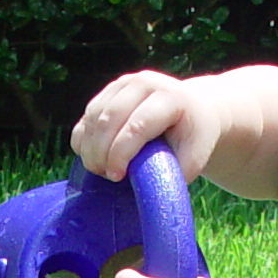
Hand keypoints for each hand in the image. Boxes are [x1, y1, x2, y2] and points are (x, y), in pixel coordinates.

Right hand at [71, 70, 225, 181]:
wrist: (193, 109)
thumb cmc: (192, 139)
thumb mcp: (192, 158)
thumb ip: (170, 174)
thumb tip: (147, 194)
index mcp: (169, 97)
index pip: (137, 126)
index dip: (121, 154)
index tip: (116, 177)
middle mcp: (144, 83)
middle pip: (109, 119)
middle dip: (100, 152)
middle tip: (104, 176)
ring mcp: (124, 84)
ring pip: (93, 117)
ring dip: (89, 148)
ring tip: (99, 170)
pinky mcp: (109, 91)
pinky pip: (86, 118)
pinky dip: (84, 141)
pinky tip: (92, 157)